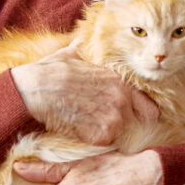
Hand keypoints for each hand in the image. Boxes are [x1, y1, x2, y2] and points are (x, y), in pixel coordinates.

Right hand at [10, 38, 158, 145]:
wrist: (35, 90)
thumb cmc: (50, 72)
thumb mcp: (72, 55)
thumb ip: (84, 51)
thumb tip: (82, 40)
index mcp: (120, 81)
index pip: (149, 106)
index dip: (141, 112)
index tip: (132, 116)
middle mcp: (122, 99)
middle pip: (137, 122)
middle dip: (125, 124)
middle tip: (105, 123)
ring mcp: (113, 118)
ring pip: (121, 134)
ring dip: (109, 133)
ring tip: (89, 126)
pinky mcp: (100, 135)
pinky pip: (105, 143)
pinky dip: (95, 141)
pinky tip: (81, 132)